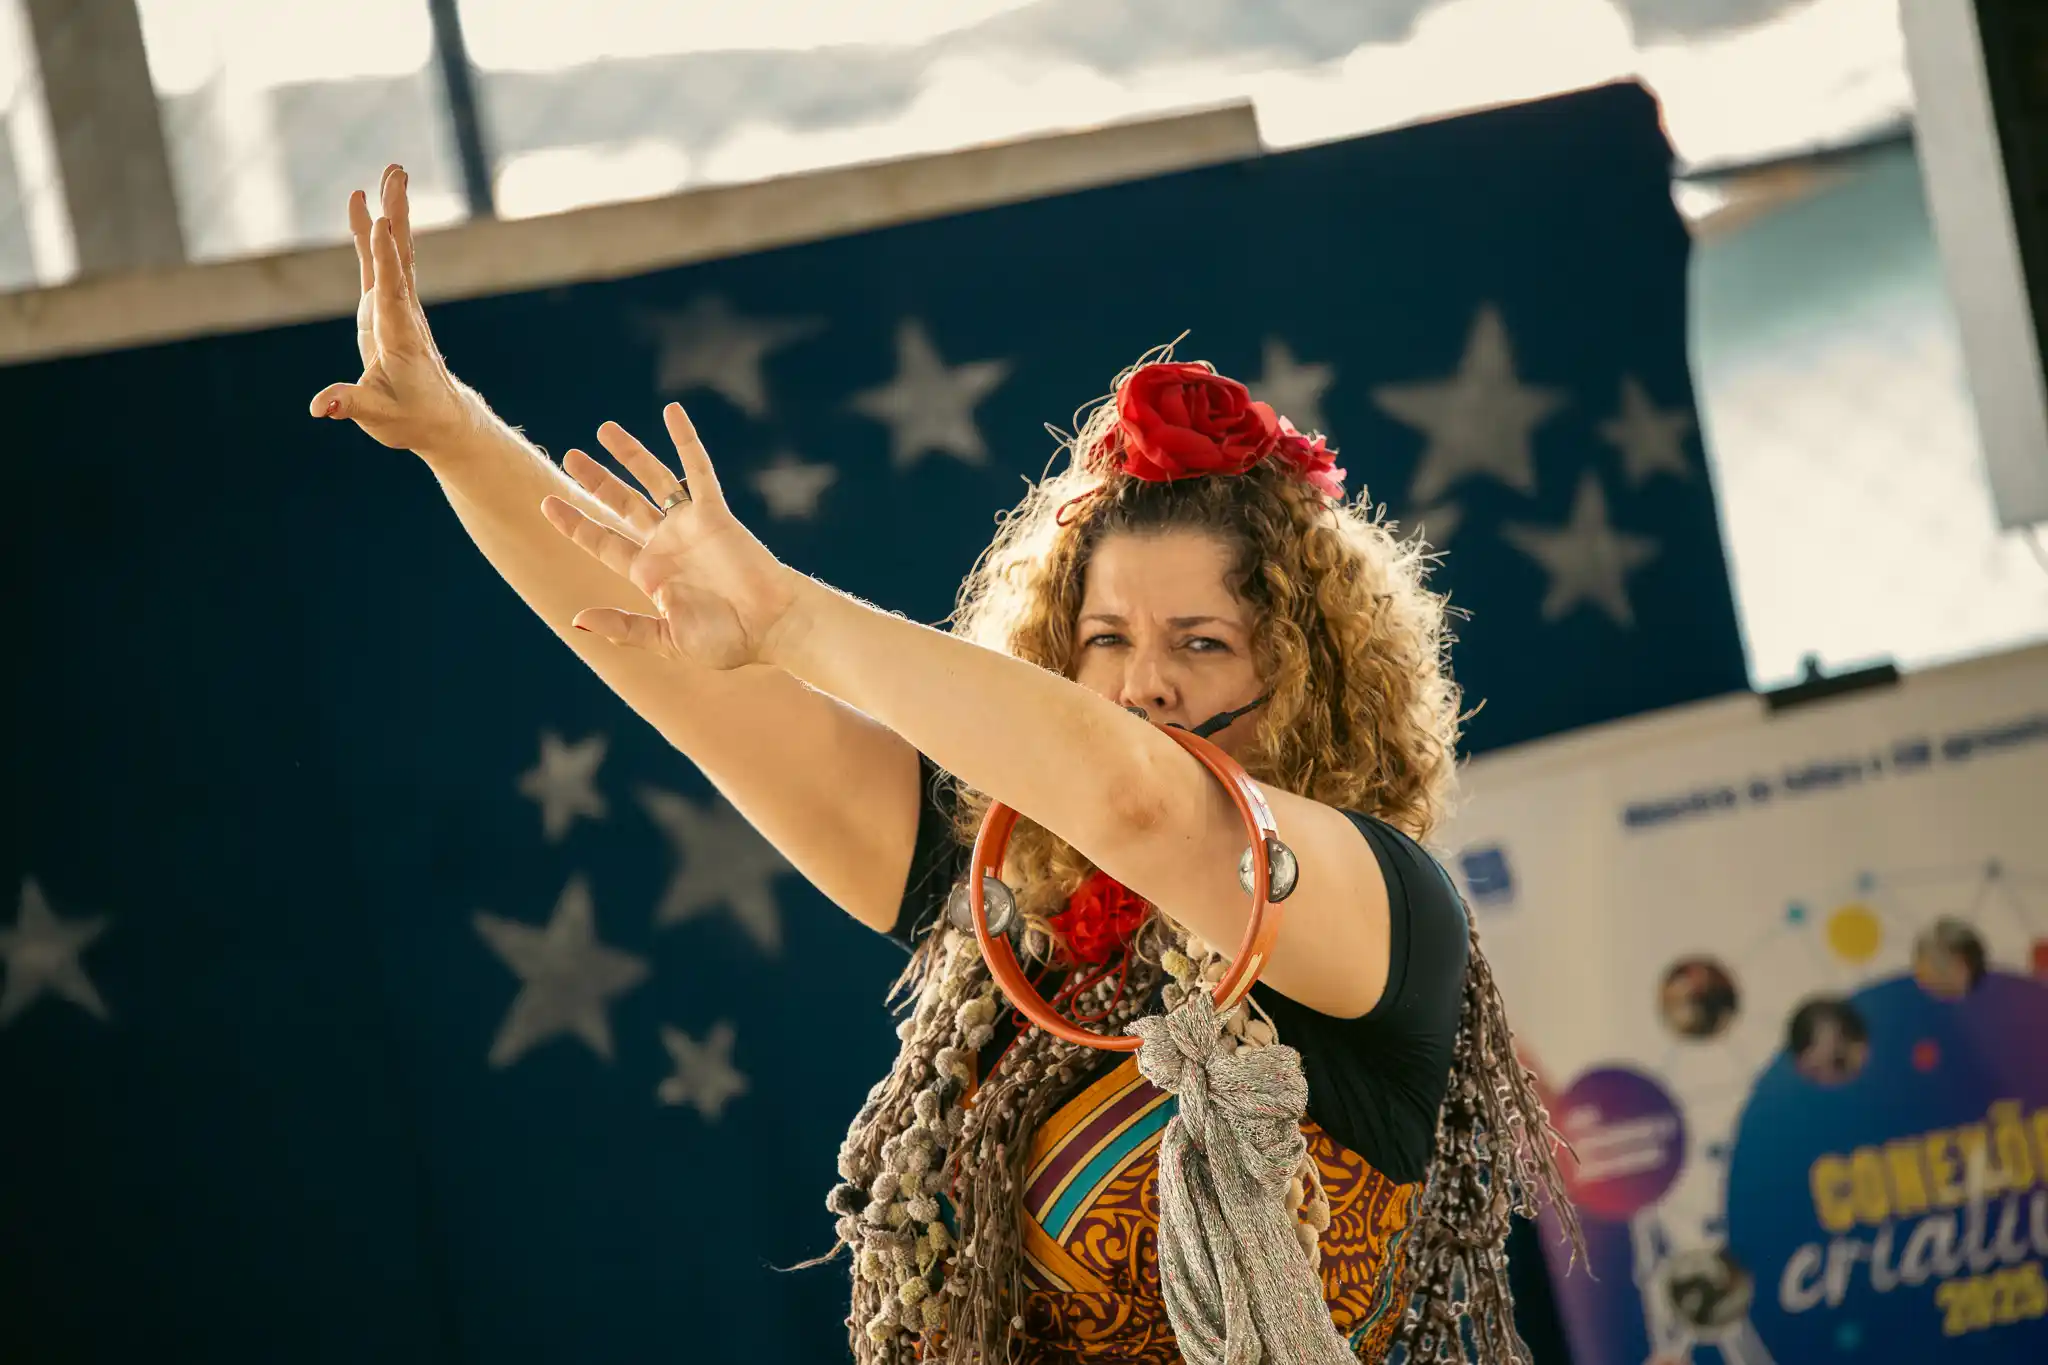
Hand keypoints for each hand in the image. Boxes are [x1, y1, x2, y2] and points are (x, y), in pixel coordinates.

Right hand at [308, 164, 473, 453]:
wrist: (440, 418)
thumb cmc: (411, 417)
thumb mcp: (379, 417)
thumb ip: (350, 404)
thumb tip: (321, 407)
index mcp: (398, 335)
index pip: (391, 291)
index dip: (386, 259)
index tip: (381, 224)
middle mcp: (401, 312)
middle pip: (400, 258)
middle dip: (397, 216)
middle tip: (397, 175)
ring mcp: (396, 306)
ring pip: (395, 252)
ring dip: (392, 211)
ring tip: (391, 172)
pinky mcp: (386, 306)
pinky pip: (378, 262)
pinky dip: (370, 233)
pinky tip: (361, 204)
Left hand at [543, 404, 801, 670]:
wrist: (773, 626)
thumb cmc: (726, 641)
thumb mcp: (668, 640)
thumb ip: (626, 628)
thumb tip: (577, 619)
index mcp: (650, 575)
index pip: (602, 542)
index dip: (576, 523)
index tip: (548, 502)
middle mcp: (666, 544)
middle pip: (621, 504)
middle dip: (596, 481)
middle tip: (570, 456)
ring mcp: (690, 525)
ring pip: (653, 479)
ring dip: (629, 454)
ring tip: (602, 429)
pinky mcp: (715, 513)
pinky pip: (697, 470)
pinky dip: (685, 440)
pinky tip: (671, 411)